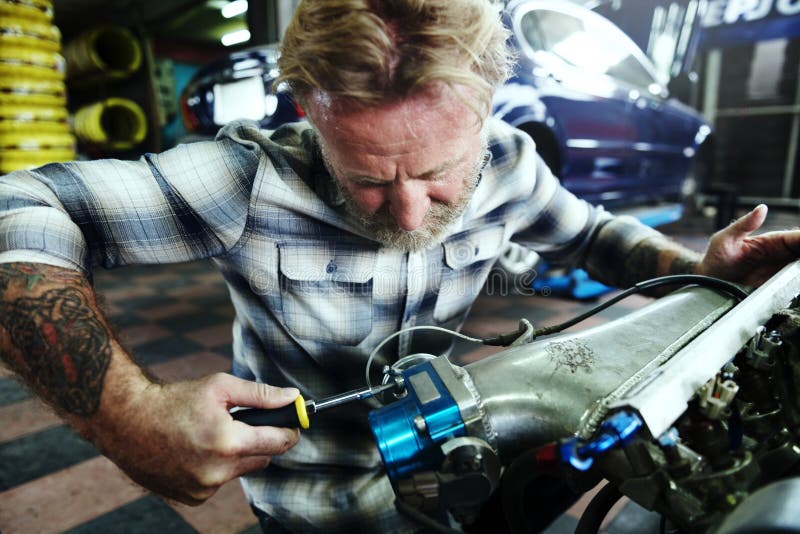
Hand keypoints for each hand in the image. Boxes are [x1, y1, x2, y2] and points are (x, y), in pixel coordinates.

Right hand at [86, 373, 299, 504]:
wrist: (128, 422)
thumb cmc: (175, 400)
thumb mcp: (220, 386)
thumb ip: (260, 394)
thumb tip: (292, 397)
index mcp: (229, 442)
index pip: (279, 443)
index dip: (289, 431)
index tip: (293, 424)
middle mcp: (218, 472)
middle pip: (262, 459)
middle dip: (259, 441)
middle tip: (243, 423)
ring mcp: (203, 489)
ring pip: (240, 470)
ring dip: (236, 455)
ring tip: (212, 435)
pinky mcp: (192, 498)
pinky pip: (219, 482)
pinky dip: (215, 468)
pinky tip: (196, 451)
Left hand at [696, 204, 799, 286]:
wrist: (708, 283)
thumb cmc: (715, 259)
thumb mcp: (725, 239)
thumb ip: (744, 224)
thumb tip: (762, 208)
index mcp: (771, 242)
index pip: (796, 238)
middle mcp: (779, 257)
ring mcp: (778, 273)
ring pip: (798, 268)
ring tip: (799, 273)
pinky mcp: (775, 288)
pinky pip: (791, 284)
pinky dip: (796, 283)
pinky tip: (796, 283)